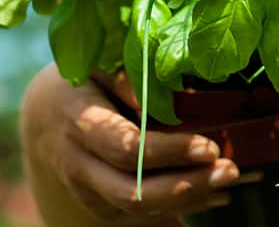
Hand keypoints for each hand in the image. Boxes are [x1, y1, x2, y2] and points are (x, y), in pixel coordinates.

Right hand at [21, 65, 261, 226]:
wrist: (49, 116)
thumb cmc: (87, 82)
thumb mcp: (103, 67)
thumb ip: (131, 78)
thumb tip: (166, 97)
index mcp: (81, 123)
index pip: (126, 148)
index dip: (170, 152)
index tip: (209, 146)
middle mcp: (79, 164)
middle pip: (131, 191)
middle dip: (186, 186)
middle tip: (230, 170)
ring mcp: (87, 190)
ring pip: (137, 208)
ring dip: (189, 199)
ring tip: (229, 180)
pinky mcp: (100, 204)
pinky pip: (141, 214)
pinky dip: (181, 206)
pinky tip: (214, 193)